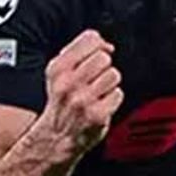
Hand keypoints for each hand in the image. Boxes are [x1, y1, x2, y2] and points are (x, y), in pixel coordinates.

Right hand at [40, 30, 123, 156]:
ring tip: (98, 92)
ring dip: (109, 83)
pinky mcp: (97, 115)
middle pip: (103, 58)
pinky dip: (113, 99)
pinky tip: (101, 104)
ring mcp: (83, 100)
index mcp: (58, 68)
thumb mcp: (60, 73)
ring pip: (113, 75)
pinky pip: (118, 94)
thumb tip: (107, 45)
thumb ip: (79, 52)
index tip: (97, 54)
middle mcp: (68, 84)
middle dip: (103, 67)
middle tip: (95, 79)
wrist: (57, 136)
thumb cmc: (63, 101)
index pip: (90, 39)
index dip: (99, 45)